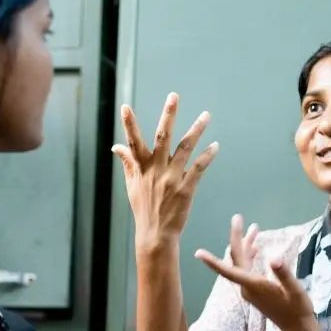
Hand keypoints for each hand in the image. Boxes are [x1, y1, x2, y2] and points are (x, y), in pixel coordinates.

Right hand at [113, 93, 217, 249]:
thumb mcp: (131, 185)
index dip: (128, 125)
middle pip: (163, 137)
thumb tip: (115, 147)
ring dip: (197, 130)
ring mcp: (172, 178)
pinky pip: (198, 167)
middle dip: (168, 115)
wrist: (156, 234)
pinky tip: (215, 146)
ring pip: (186, 148)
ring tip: (206, 115)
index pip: (132, 142)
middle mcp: (156, 170)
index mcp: (141, 168)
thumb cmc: (143, 209)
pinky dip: (207, 155)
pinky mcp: (186, 188)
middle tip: (174, 96)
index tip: (125, 107)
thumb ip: (127, 163)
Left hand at [195, 214, 315, 330]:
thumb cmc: (297, 309)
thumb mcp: (295, 290)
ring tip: (255, 227)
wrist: (297, 327)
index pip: (229, 270)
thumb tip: (275, 259)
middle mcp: (246, 287)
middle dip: (237, 238)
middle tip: (237, 217)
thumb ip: (284, 274)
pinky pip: (247, 269)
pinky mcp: (254, 290)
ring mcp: (249, 289)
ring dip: (247, 245)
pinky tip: (256, 247)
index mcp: (253, 285)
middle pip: (236, 259)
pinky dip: (250, 255)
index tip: (198, 252)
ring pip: (242, 263)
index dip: (212, 262)